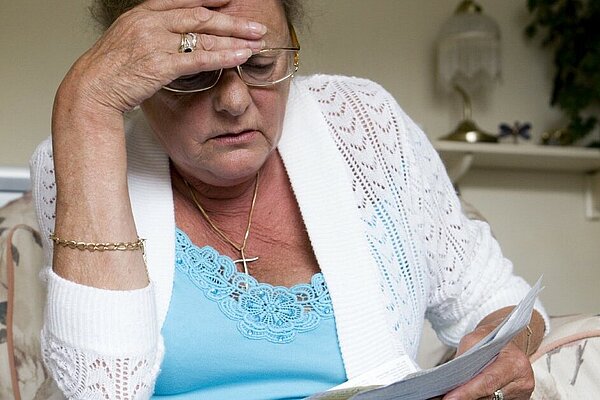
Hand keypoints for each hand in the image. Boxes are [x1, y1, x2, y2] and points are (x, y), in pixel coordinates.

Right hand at [58, 0, 265, 114]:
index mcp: (143, 13)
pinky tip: (240, 56)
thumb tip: (175, 38)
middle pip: (201, 16)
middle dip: (233, 21)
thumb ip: (153, 33)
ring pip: (204, 35)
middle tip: (256, 27)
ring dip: (234, 38)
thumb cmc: (109, 69)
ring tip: (257, 42)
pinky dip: (223, 56)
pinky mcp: (160, 64)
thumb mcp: (128, 40)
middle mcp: (150, 22)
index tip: (231, 2)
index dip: (210, 0)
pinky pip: (199, 58)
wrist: (91, 88)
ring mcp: (155, 41)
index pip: (184, 1)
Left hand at [441, 324, 533, 399]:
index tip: (450, 398)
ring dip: (470, 398)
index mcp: (515, 363)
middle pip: (488, 395)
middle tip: (444, 397)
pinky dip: (478, 397)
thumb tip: (451, 378)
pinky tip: (464, 394)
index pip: (488, 381)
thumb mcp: (475, 338)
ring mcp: (521, 393)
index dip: (468, 391)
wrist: (508, 342)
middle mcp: (522, 381)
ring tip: (451, 395)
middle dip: (465, 396)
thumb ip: (465, 357)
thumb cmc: (491, 338)